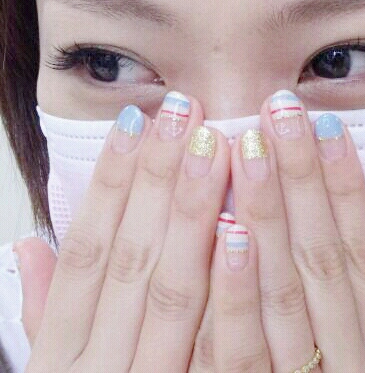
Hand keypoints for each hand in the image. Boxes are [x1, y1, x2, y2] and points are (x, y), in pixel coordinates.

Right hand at [21, 95, 230, 371]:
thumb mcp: (56, 369)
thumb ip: (47, 309)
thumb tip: (28, 242)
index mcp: (65, 350)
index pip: (88, 250)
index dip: (110, 182)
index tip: (134, 120)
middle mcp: (103, 365)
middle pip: (133, 258)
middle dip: (157, 179)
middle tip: (184, 112)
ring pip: (175, 291)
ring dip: (194, 214)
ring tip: (217, 145)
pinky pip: (220, 352)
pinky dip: (229, 290)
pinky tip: (242, 231)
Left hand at [216, 91, 364, 371]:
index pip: (361, 251)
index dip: (347, 187)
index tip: (328, 129)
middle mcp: (345, 357)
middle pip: (318, 254)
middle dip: (299, 178)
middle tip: (279, 110)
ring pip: (281, 286)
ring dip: (265, 212)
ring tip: (245, 145)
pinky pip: (236, 348)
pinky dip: (234, 290)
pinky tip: (222, 232)